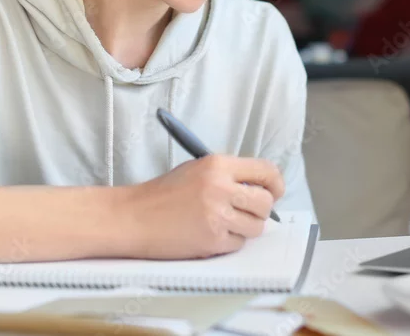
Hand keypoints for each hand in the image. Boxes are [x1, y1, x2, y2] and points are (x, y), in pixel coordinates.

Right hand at [120, 155, 284, 258]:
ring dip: (245, 228)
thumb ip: (228, 175)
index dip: (275, 183)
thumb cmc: (162, 194)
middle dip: (261, 209)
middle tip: (247, 211)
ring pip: (256, 226)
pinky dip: (228, 242)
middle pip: (266, 202)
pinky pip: (238, 244)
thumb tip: (261, 187)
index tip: (274, 191)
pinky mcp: (212, 240)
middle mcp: (220, 188)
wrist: (133, 217)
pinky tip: (209, 233)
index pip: (266, 171)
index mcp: (217, 165)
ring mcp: (217, 216)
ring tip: (223, 223)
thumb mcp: (196, 169)